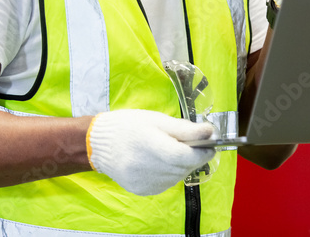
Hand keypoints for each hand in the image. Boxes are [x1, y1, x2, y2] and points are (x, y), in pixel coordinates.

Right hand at [87, 109, 214, 195]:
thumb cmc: (128, 126)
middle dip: (194, 157)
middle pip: (184, 167)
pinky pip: (166, 183)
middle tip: (193, 144)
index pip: (186, 155)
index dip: (202, 151)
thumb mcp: (156, 120)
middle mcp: (147, 168)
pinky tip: (161, 162)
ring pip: (177, 177)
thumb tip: (209, 132)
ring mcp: (144, 182)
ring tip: (172, 151)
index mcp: (151, 146)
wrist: (98, 144)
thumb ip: (184, 128)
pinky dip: (170, 173)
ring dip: (182, 165)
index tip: (211, 145)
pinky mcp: (141, 190)